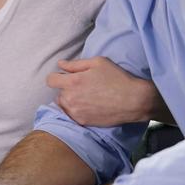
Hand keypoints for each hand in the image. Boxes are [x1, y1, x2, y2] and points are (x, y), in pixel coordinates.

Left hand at [47, 56, 170, 126]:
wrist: (134, 101)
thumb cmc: (117, 78)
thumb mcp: (97, 63)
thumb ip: (75, 64)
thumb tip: (59, 64)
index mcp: (73, 82)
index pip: (50, 80)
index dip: (58, 76)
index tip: (67, 76)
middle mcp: (71, 98)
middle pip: (59, 91)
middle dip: (67, 87)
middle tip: (83, 85)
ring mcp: (76, 112)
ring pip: (63, 103)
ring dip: (70, 99)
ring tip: (86, 96)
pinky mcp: (82, 121)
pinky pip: (70, 114)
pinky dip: (75, 109)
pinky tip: (87, 105)